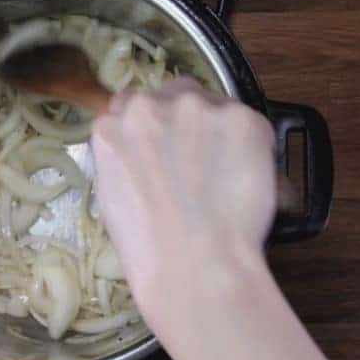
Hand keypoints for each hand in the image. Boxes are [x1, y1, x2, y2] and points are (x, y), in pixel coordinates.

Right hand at [92, 79, 359, 359]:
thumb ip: (125, 157)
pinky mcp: (241, 117)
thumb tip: (146, 151)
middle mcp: (150, 105)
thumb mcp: (112, 195)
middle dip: (183, 120)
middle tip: (197, 158)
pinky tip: (244, 177)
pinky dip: (249, 146)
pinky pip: (246, 123)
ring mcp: (197, 107)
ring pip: (210, 104)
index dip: (151, 128)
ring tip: (224, 170)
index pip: (130, 105)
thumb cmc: (148, 249)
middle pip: (171, 95)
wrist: (196, 265)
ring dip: (215, 128)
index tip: (163, 148)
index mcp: (110, 127)